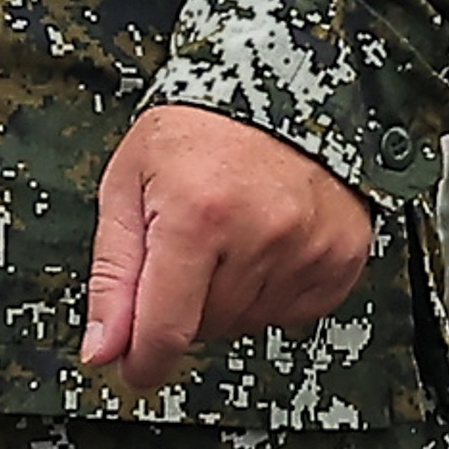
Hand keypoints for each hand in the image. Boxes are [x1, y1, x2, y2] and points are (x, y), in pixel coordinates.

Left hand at [79, 104, 378, 396]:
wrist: (275, 82)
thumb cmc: (195, 129)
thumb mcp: (128, 187)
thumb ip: (113, 276)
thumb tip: (103, 351)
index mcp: (198, 216)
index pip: (167, 331)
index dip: (143, 362)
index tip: (135, 367)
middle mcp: (262, 234)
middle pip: (208, 329)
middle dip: (186, 305)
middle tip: (189, 250)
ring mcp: (310, 245)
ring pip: (250, 323)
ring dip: (231, 297)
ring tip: (230, 238)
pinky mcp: (344, 252)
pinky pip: (296, 312)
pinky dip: (274, 292)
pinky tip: (266, 247)